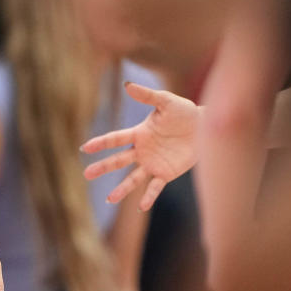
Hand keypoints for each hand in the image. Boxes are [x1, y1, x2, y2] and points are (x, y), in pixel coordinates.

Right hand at [81, 82, 200, 210]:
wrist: (206, 127)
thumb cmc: (184, 111)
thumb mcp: (166, 101)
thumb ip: (147, 95)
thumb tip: (126, 84)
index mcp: (139, 133)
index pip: (116, 139)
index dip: (100, 143)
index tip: (85, 148)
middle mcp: (142, 150)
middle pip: (118, 160)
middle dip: (103, 167)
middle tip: (86, 174)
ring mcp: (153, 163)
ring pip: (133, 178)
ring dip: (121, 189)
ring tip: (109, 199)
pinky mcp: (167, 173)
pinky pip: (155, 187)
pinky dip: (149, 196)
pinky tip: (141, 206)